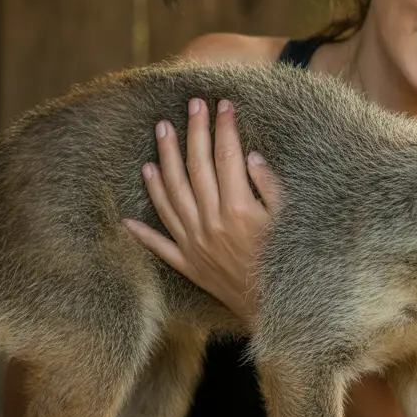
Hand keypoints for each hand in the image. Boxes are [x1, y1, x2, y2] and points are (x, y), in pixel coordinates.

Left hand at [122, 98, 282, 324]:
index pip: (226, 157)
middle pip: (196, 168)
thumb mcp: (288, 222)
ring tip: (160, 136)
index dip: (224, 127)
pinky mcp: (189, 266)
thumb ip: (270, 188)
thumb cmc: (288, 264)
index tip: (223, 104)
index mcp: (238, 210)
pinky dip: (142, 232)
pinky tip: (127, 218)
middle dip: (193, 132)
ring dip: (163, 163)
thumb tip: (251, 156)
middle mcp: (210, 223)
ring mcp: (195, 244)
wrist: (278, 312)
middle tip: (190, 105)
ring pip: (171, 196)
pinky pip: (160, 246)